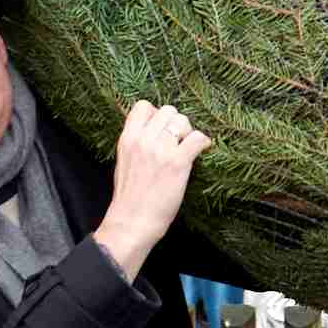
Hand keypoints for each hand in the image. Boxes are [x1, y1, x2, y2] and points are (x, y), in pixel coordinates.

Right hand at [92, 100, 209, 277]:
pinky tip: (200, 152)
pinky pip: (198, 138)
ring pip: (183, 121)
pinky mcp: (178, 162)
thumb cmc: (129, 197)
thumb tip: (153, 131)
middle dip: (176, 123)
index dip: (156, 114)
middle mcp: (143, 139)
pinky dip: (203, 143)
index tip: (162, 129)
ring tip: (186, 149)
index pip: (143, 106)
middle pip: (168, 110)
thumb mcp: (124, 162)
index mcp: (127, 138)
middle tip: (178, 141)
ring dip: (188, 132)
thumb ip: (136, 143)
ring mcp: (161, 150)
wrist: (132, 221)